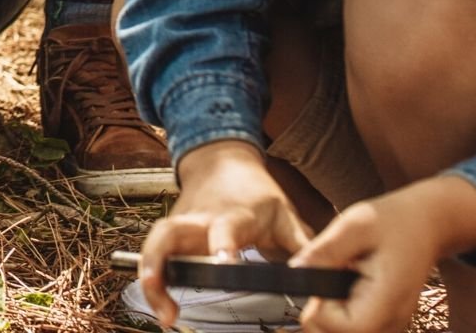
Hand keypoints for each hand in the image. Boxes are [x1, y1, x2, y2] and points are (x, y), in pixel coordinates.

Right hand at [134, 141, 312, 328]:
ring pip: (155, 244)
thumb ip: (302, 245)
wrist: (222, 162)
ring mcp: (180, 224)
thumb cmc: (255, 193)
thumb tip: (324, 275)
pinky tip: (160, 303)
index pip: (224, 229)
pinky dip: (151, 277)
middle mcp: (199, 219)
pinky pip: (154, 252)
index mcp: (233, 214)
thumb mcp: (285, 214)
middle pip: (169, 235)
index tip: (224, 266)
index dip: (222, 247)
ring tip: (162, 313)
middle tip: (168, 305)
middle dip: (161, 266)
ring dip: (151, 276)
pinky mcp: (171, 232)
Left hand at [293, 183, 461, 332]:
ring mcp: (391, 324)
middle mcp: (393, 321)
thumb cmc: (395, 220)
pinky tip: (343, 291)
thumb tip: (295, 270)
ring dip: (330, 314)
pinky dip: (340, 314)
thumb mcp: (355, 225)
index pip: (345, 328)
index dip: (320, 310)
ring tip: (336, 281)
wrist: (426, 223)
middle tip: (324, 277)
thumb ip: (325, 251)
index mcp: (389, 299)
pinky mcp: (385, 321)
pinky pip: (354, 329)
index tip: (317, 281)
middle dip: (321, 313)